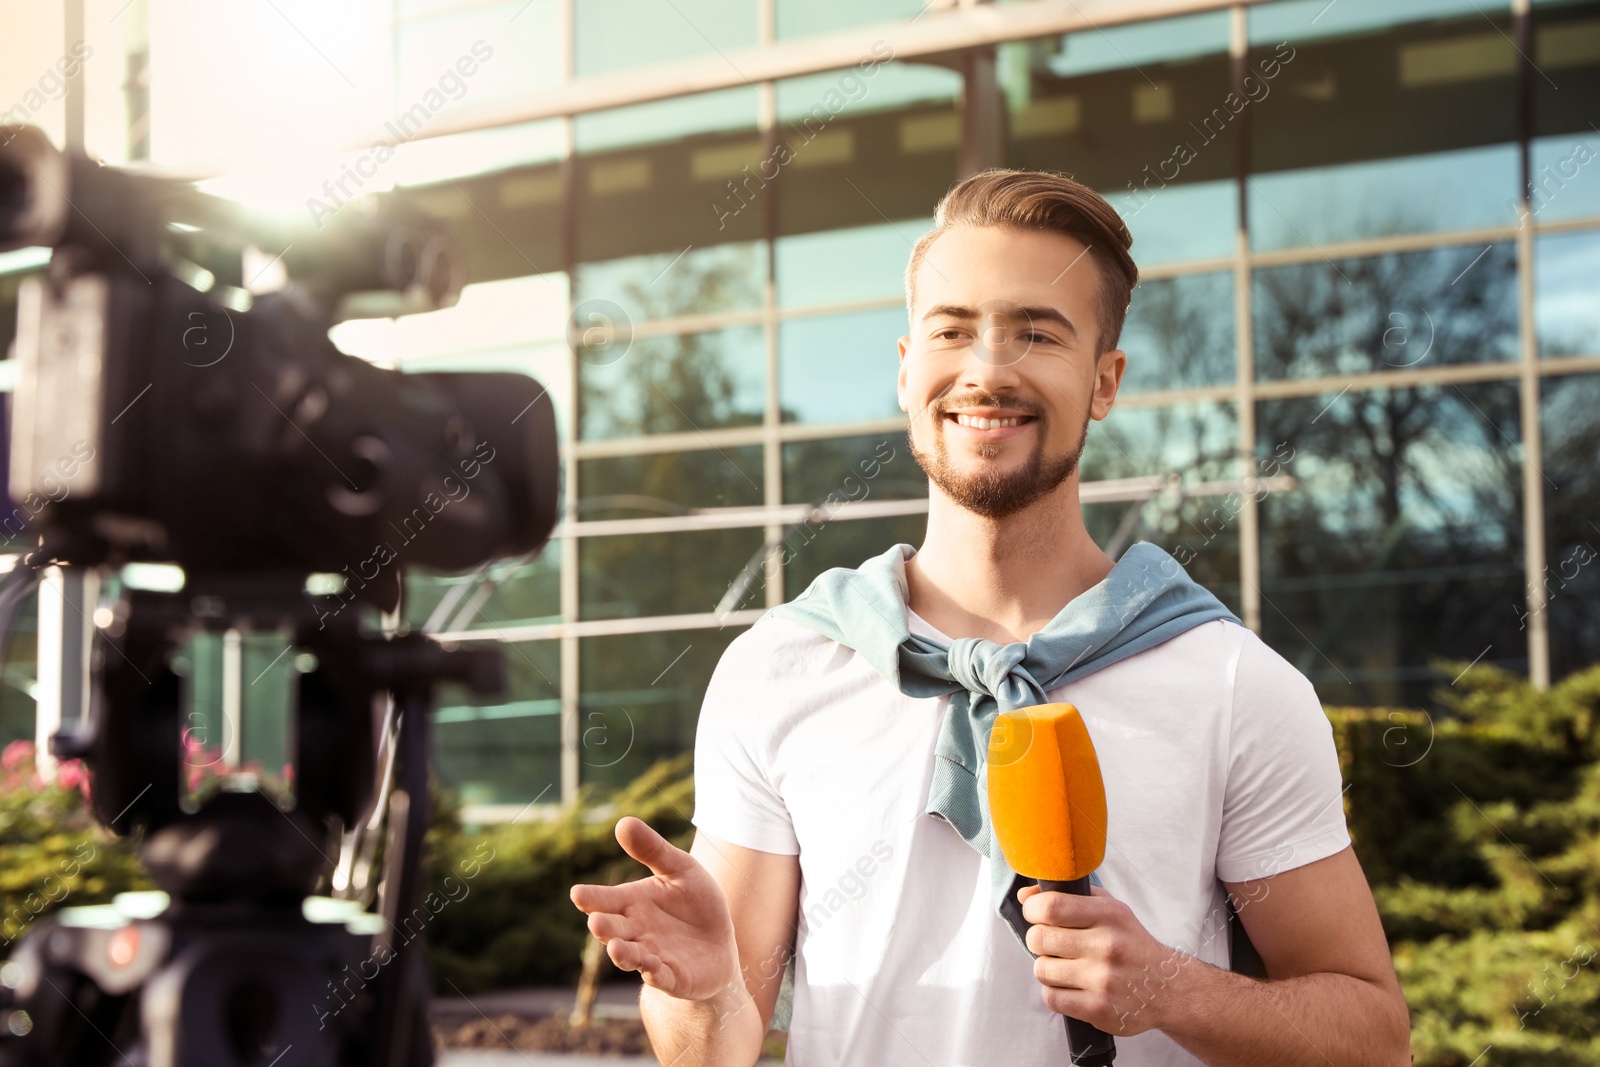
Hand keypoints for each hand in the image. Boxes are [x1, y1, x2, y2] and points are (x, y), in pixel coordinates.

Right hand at [570, 817, 742, 1002]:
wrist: (720, 940)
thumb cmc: (694, 901)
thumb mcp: (680, 869)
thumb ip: (653, 850)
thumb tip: (623, 821)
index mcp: (632, 903)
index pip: (605, 900)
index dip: (591, 898)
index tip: (578, 894)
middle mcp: (635, 931)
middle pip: (613, 930)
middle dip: (604, 928)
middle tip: (597, 922)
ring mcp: (652, 955)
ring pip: (630, 957)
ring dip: (622, 955)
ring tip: (616, 949)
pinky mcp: (673, 977)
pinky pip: (661, 977)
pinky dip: (655, 974)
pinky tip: (652, 967)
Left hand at [1018, 883, 1191, 1035]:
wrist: (1168, 988)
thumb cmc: (1130, 944)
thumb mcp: (1109, 909)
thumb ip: (1068, 896)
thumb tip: (1025, 895)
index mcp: (1108, 915)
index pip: (1050, 906)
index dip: (1032, 910)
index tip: (1036, 914)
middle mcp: (1107, 945)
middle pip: (1039, 938)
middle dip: (1038, 940)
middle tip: (1052, 944)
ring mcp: (1103, 980)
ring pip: (1042, 970)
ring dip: (1047, 968)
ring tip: (1065, 967)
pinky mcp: (1099, 1009)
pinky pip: (1051, 998)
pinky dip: (1055, 993)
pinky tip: (1071, 988)